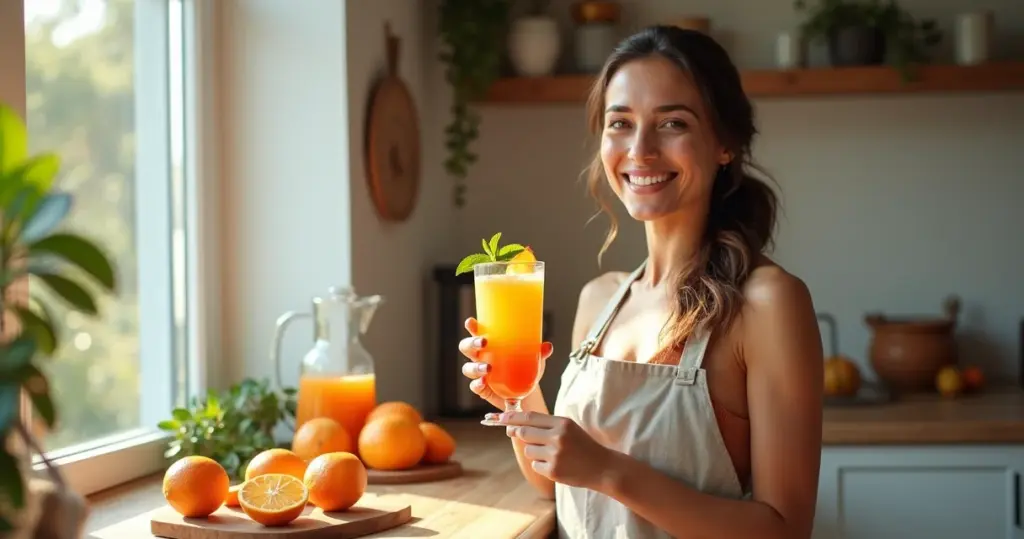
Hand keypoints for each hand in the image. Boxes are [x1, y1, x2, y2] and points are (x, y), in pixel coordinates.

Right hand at [458, 317, 552, 409]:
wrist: (525, 394)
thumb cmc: (525, 369)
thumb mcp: (534, 359)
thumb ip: (539, 353)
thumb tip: (548, 346)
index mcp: (489, 345)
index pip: (476, 332)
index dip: (471, 326)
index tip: (471, 322)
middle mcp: (480, 357)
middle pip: (466, 347)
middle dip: (471, 344)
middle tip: (484, 342)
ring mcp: (479, 373)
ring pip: (468, 367)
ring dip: (475, 367)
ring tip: (487, 368)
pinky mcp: (481, 388)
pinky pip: (474, 386)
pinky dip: (477, 384)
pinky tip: (484, 383)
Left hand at [494, 410, 615, 490]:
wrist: (603, 468)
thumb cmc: (583, 446)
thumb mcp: (568, 428)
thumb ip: (544, 425)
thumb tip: (514, 427)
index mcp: (562, 423)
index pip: (529, 417)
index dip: (511, 418)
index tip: (498, 418)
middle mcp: (557, 437)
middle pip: (524, 433)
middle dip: (519, 434)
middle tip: (521, 435)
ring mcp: (554, 455)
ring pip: (528, 450)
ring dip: (534, 452)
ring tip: (552, 454)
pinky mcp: (553, 471)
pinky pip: (535, 465)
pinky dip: (541, 465)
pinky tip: (556, 465)